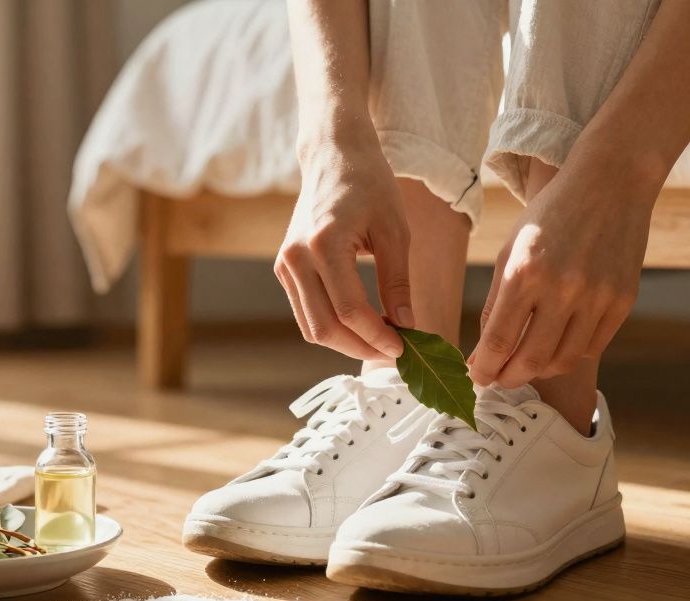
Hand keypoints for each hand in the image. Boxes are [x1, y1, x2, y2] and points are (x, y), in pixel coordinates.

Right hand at [275, 136, 411, 359]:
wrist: (334, 157)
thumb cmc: (370, 186)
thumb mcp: (395, 231)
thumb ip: (397, 282)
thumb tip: (406, 326)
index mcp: (324, 243)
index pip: (349, 310)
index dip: (377, 336)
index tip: (403, 348)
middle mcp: (296, 257)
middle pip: (324, 328)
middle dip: (361, 348)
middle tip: (393, 354)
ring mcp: (285, 264)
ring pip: (311, 327)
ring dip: (345, 343)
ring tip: (379, 342)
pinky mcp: (284, 268)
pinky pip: (306, 312)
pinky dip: (332, 326)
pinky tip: (361, 324)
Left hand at [468, 171, 650, 386]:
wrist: (611, 183)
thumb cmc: (551, 216)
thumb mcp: (511, 252)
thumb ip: (495, 304)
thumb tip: (482, 355)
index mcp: (524, 272)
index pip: (498, 341)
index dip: (483, 368)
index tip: (476, 378)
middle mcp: (562, 288)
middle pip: (531, 361)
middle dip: (508, 378)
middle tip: (498, 379)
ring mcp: (597, 297)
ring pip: (563, 360)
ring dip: (539, 371)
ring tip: (525, 365)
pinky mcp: (623, 302)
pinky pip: (592, 347)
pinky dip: (569, 354)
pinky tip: (556, 347)